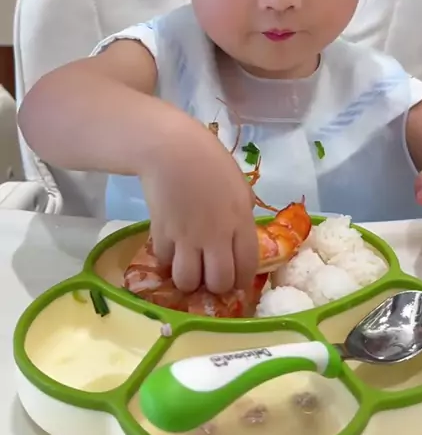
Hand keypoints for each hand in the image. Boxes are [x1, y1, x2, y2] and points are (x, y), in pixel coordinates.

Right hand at [139, 111, 258, 292]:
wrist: (171, 149)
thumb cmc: (209, 159)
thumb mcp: (238, 185)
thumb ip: (242, 213)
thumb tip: (240, 232)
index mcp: (240, 220)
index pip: (247, 267)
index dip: (241, 280)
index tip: (235, 279)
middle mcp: (216, 235)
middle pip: (219, 282)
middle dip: (215, 285)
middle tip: (210, 275)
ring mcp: (187, 237)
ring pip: (188, 281)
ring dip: (189, 279)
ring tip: (188, 267)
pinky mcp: (161, 233)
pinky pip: (165, 261)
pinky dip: (167, 260)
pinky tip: (170, 248)